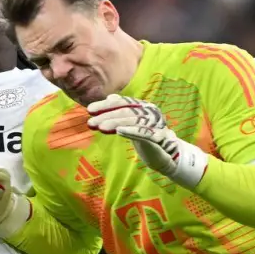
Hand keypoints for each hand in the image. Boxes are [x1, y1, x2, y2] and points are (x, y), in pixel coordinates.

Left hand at [86, 95, 206, 186]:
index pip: (123, 102)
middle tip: (90, 122)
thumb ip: (122, 111)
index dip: (106, 105)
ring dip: (115, 123)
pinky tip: (118, 131)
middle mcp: (150, 111)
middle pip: (126, 111)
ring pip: (132, 120)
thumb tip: (111, 97)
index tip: (89, 110)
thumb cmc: (146, 139)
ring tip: (100, 127)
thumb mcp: (132, 124)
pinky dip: (131, 131)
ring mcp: (155, 123)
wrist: (165, 156)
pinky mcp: (158, 137)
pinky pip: (143, 132)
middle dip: (106, 116)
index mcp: (143, 106)